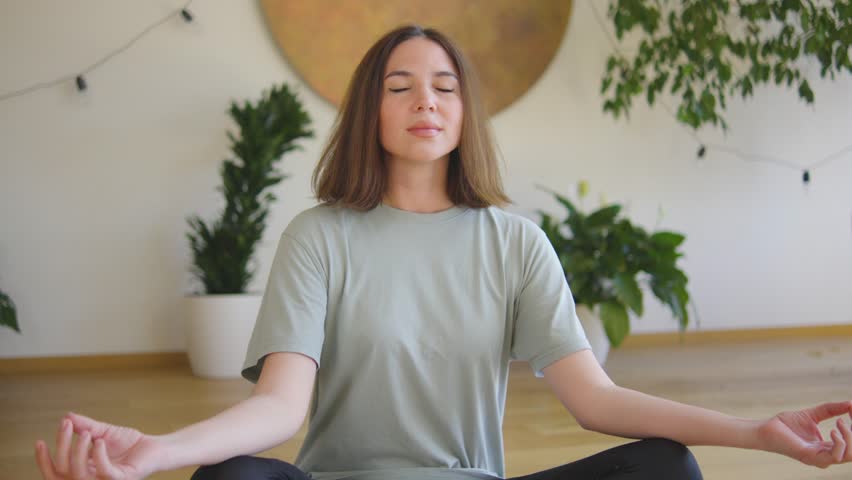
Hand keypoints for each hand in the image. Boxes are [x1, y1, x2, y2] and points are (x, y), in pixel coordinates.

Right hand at [35, 412, 163, 479]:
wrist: (154, 446)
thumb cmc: (128, 443)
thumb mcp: (103, 432)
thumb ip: (86, 426)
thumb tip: (67, 416)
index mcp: (84, 471)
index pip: (56, 473)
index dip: (43, 461)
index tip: (39, 441)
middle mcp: (91, 479)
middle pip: (63, 472)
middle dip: (61, 448)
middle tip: (66, 425)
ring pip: (80, 474)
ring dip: (78, 451)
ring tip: (86, 433)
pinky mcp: (122, 478)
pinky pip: (105, 473)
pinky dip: (99, 456)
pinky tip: (100, 441)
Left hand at [757, 401, 851, 467]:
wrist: (765, 428)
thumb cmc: (786, 424)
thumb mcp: (813, 414)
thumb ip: (831, 410)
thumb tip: (850, 403)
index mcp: (828, 448)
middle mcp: (827, 456)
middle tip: (849, 416)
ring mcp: (819, 458)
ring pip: (849, 455)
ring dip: (850, 437)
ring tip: (840, 422)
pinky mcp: (811, 457)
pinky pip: (835, 456)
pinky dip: (839, 442)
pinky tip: (833, 431)